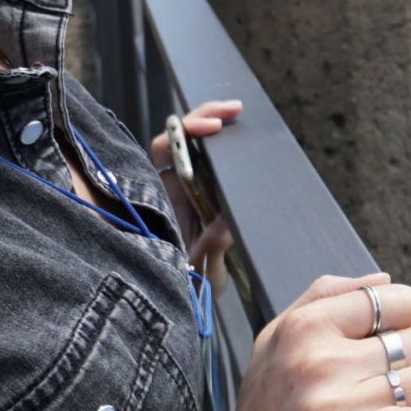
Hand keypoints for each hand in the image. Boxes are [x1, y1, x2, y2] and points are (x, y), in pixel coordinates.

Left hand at [151, 99, 239, 266]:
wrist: (181, 300)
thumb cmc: (184, 282)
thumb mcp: (198, 268)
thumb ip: (211, 246)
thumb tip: (229, 220)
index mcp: (164, 197)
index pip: (165, 149)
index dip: (183, 132)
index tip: (210, 128)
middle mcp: (173, 187)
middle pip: (180, 137)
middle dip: (204, 115)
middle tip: (233, 110)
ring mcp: (190, 189)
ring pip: (197, 147)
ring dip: (216, 125)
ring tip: (239, 113)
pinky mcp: (209, 196)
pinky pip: (216, 165)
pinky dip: (228, 150)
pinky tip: (246, 140)